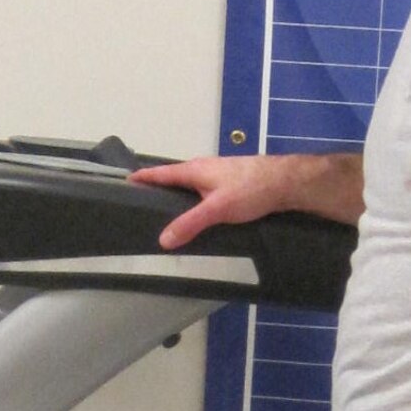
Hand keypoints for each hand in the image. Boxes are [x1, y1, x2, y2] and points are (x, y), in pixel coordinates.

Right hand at [128, 156, 281, 250]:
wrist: (286, 183)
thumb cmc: (250, 188)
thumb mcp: (217, 209)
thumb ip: (190, 224)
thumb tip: (163, 240)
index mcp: (194, 170)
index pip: (160, 173)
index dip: (142, 178)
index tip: (124, 183)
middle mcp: (204, 169)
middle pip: (173, 179)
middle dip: (158, 190)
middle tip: (142, 206)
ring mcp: (218, 176)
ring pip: (190, 187)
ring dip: (177, 198)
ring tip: (166, 216)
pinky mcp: (230, 185)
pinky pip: (203, 194)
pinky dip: (194, 203)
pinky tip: (197, 217)